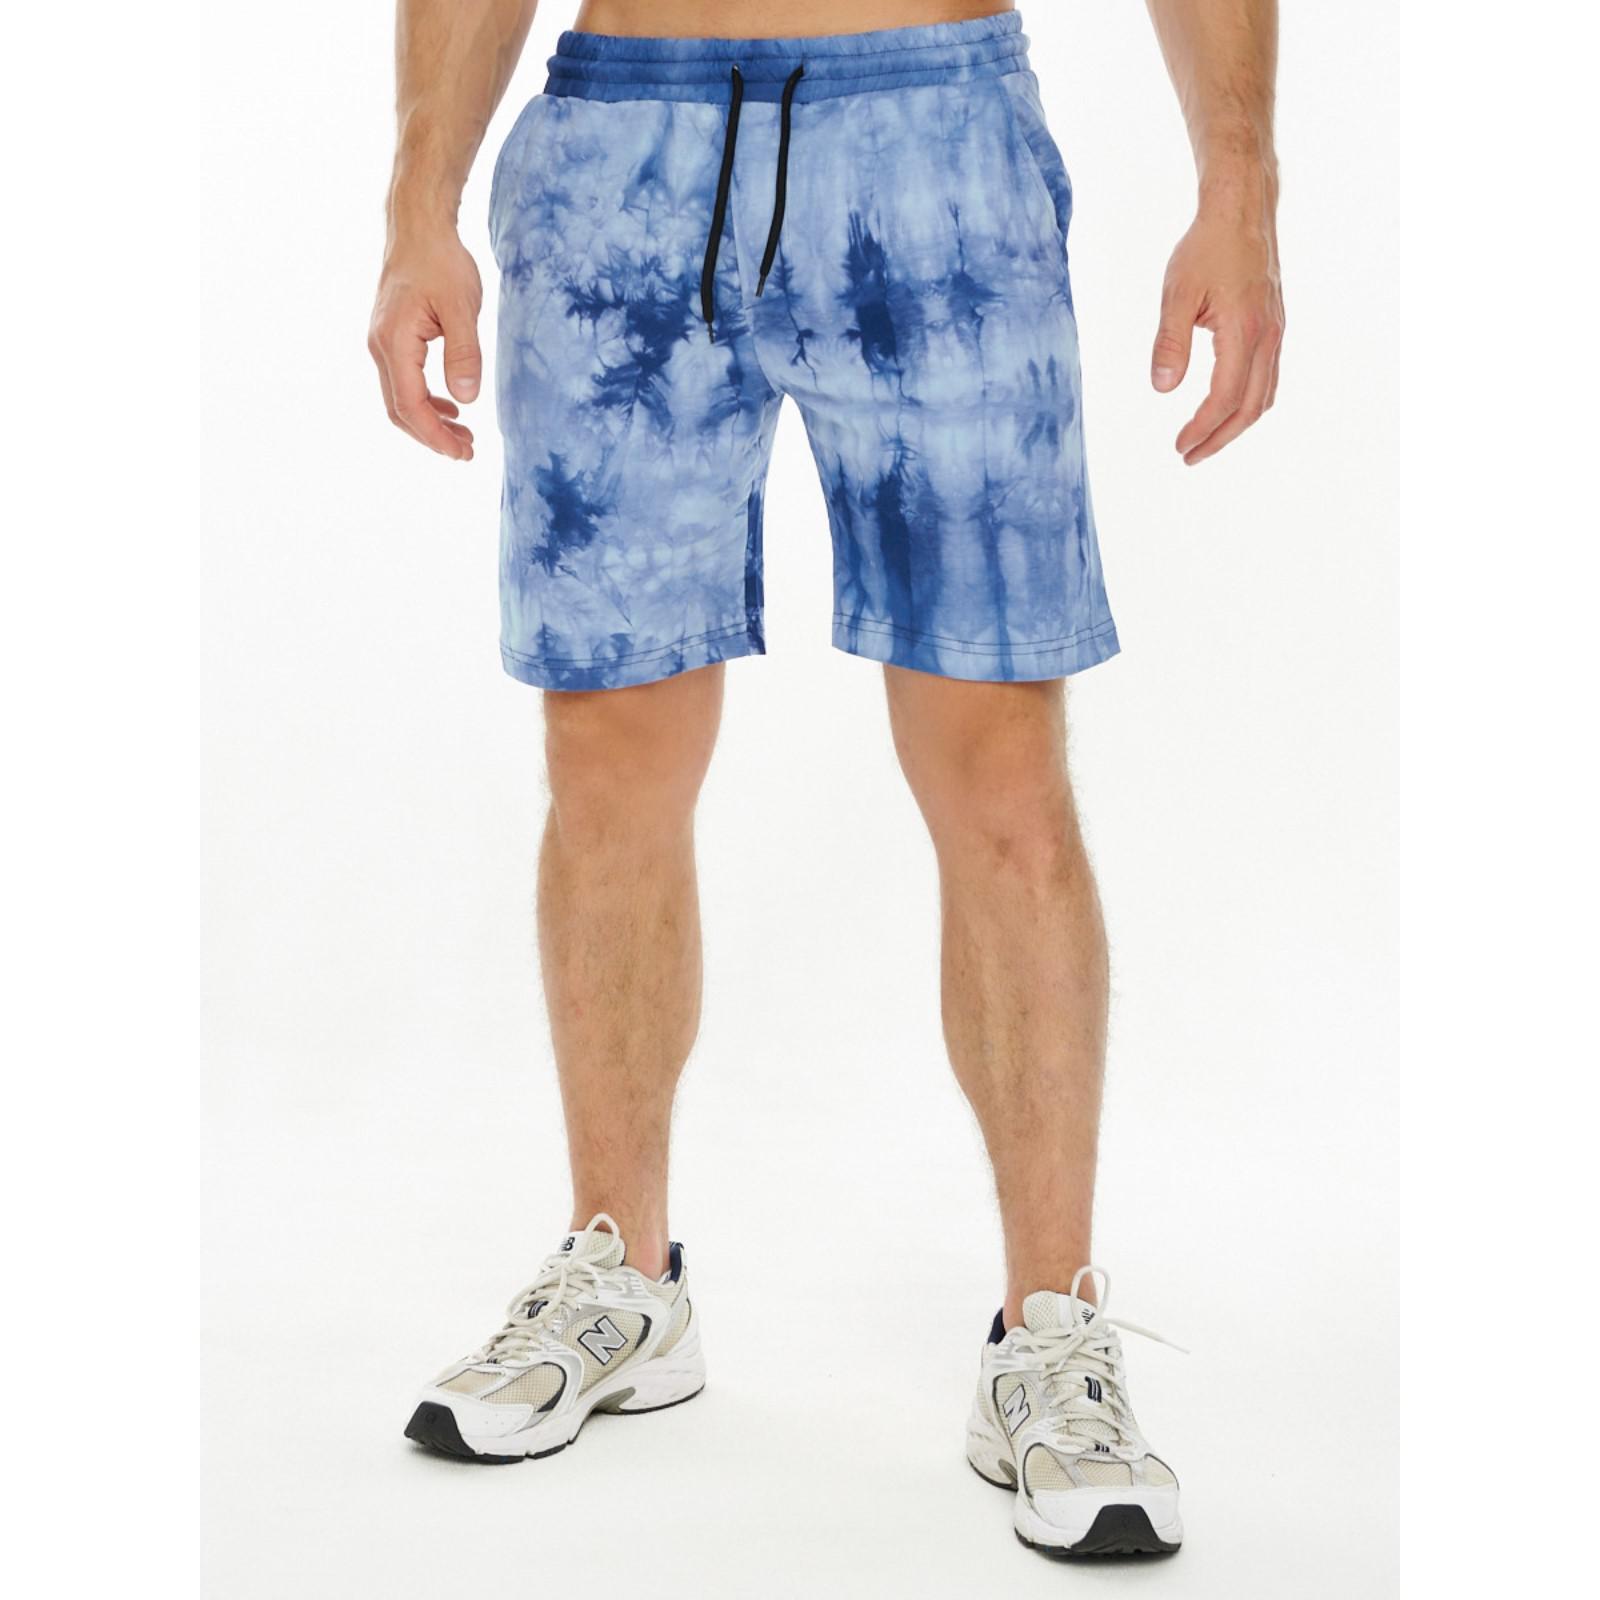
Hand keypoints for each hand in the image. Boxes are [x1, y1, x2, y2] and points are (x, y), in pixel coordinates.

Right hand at [368, 231, 482, 460]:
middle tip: (467, 451)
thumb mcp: (461, 307)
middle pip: (400, 410)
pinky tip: (450, 406)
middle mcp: (380, 346)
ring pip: (400, 398)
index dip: (435, 436)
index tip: (463, 453)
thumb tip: (466, 398)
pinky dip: (425, 401)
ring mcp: (382, 343)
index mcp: (393, 342)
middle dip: (432, 436)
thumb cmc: (440, 261)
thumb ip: (464, 353)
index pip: (410, 406)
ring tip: (464, 435)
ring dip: (430, 421)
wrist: (418, 228)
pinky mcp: (391, 338)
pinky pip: (403, 381)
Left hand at [1151, 204, 1283, 464]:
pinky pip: (1267, 378)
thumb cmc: (1206, 247)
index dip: (1202, 428)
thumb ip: (1169, 342)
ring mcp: (1275, 332)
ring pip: (1263, 396)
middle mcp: (1268, 336)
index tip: (1179, 446)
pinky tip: (1225, 408)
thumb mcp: (1177, 292)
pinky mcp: (1274, 326)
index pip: (1225, 398)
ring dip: (1235, 425)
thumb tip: (1162, 389)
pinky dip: (1247, 403)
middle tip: (1189, 456)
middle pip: (1250, 408)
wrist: (1241, 211)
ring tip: (1205, 440)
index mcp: (1245, 331)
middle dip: (1219, 438)